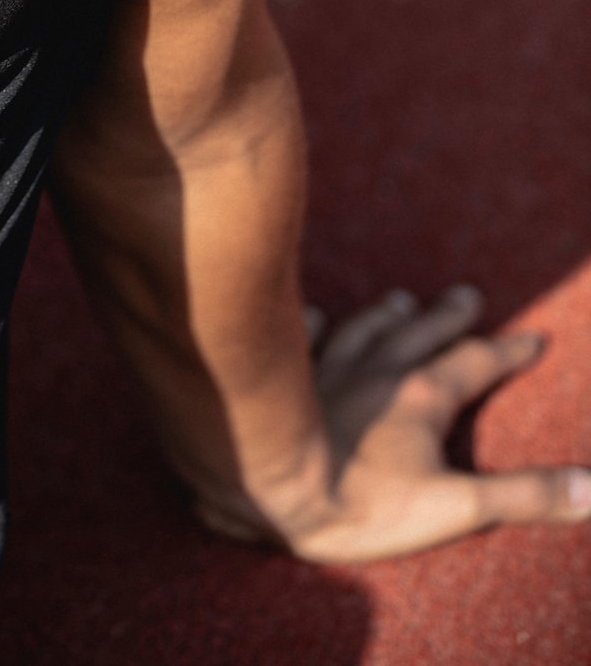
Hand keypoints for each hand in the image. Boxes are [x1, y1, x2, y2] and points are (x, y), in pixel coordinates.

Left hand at [274, 286, 590, 561]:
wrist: (268, 480)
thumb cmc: (360, 500)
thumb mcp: (456, 507)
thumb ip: (522, 496)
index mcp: (423, 395)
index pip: (476, 364)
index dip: (508, 352)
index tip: (535, 336)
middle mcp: (378, 369)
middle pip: (421, 333)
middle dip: (449, 316)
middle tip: (468, 294)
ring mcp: (329, 367)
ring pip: (365, 329)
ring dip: (387, 314)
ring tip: (400, 300)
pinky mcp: (286, 374)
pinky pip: (303, 339)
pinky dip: (313, 325)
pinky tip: (315, 314)